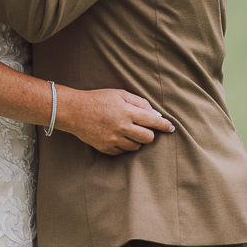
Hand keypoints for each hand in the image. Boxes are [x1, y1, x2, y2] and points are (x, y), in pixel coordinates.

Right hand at [58, 88, 175, 155]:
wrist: (74, 111)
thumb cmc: (98, 99)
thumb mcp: (119, 94)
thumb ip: (139, 102)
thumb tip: (155, 113)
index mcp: (127, 112)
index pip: (153, 121)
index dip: (165, 126)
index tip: (171, 128)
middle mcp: (122, 127)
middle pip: (148, 138)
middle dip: (150, 134)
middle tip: (144, 128)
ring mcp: (114, 140)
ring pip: (137, 147)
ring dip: (137, 140)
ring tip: (129, 131)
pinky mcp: (106, 148)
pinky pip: (123, 152)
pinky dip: (124, 146)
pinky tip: (119, 137)